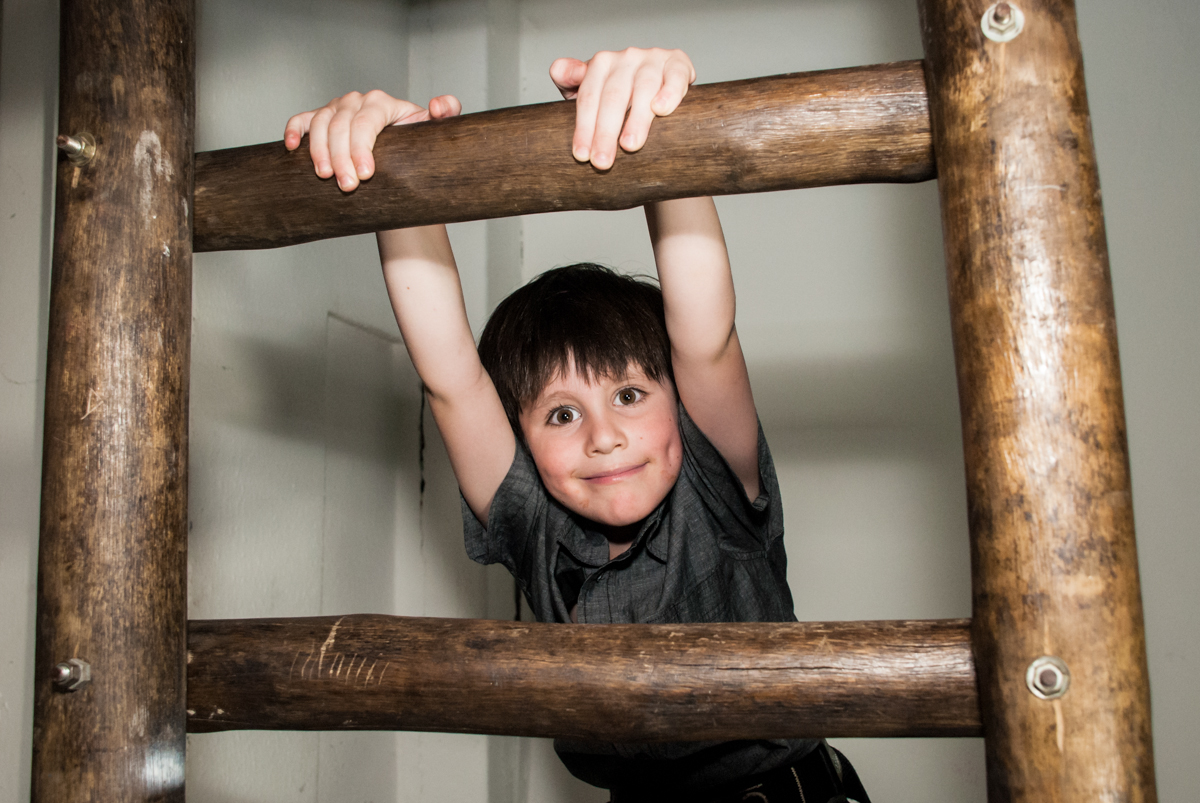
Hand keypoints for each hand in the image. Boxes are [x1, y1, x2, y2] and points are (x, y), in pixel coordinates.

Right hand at [284, 91, 462, 190]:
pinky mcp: (321, 119)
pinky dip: (293, 131)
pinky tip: (292, 148)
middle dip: (342, 157)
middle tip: (348, 186)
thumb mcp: (434, 134)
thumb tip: (438, 105)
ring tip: (325, 177)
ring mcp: (337, 108)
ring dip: (319, 151)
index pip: (367, 121)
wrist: (402, 160)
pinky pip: (303, 120)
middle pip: (342, 125)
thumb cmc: (417, 146)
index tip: (365, 174)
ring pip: (321, 124)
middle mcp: (358, 101)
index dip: (362, 147)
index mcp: (383, 103)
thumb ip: (446, 115)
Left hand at [549, 47, 694, 169]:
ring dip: (636, 119)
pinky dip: (669, 92)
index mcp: (601, 64)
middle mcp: (626, 58)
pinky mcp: (677, 64)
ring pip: (643, 88)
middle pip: (613, 96)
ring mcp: (653, 59)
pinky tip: (662, 110)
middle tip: (602, 163)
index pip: (588, 97)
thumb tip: (557, 70)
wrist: (659, 83)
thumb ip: (571, 80)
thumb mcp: (592, 89)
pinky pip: (675, 76)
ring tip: (630, 146)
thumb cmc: (620, 93)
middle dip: (605, 132)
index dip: (584, 127)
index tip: (582, 156)